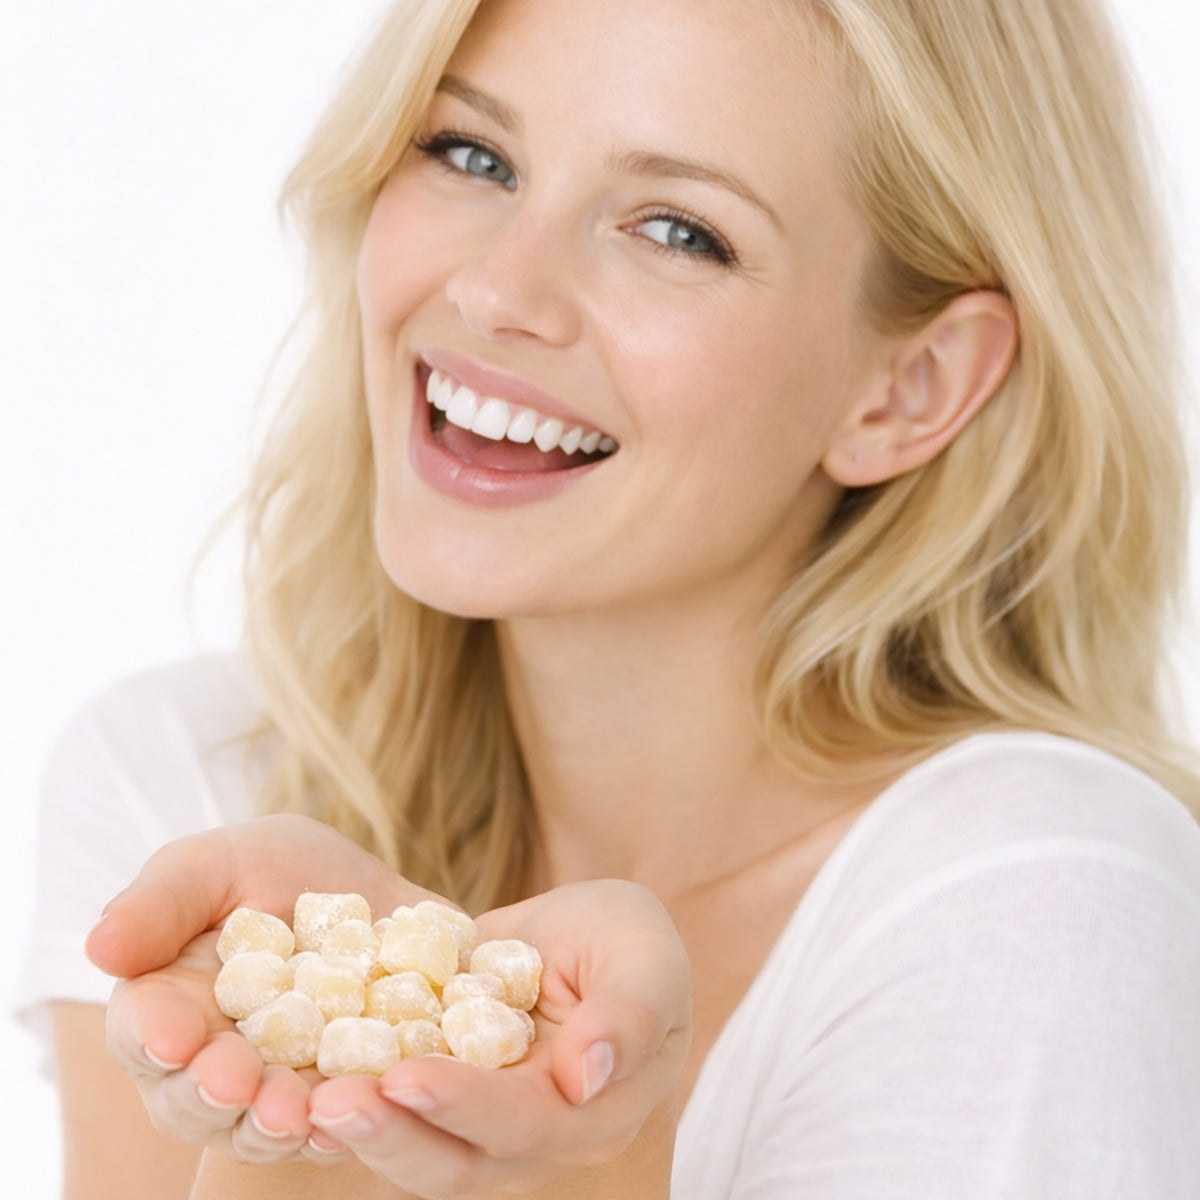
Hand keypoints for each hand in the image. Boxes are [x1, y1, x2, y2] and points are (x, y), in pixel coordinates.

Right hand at [86, 814, 437, 1164]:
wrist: (370, 893)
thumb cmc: (271, 871)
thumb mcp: (217, 865)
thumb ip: (161, 901)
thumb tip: (100, 947)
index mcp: (168, 1008)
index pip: (144, 1033)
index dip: (154, 1039)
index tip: (174, 1037)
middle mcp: (215, 1064)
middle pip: (197, 1102)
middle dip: (216, 1095)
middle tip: (238, 1083)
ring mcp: (281, 1090)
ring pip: (266, 1129)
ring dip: (277, 1124)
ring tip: (297, 1109)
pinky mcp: (345, 1097)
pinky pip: (346, 1123)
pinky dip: (352, 1123)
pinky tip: (363, 1110)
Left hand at [305, 879, 690, 1197]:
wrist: (588, 934)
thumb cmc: (629, 940)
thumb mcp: (646, 956)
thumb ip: (629, 1012)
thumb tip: (587, 1077)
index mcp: (596, 1112)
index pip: (527, 1123)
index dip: (467, 1106)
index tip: (407, 1076)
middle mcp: (538, 1139)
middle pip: (460, 1162)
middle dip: (394, 1135)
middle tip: (328, 1101)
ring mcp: (485, 1127)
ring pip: (420, 1155)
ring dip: (364, 1132)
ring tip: (307, 1098)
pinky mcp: (444, 1101)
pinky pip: (396, 1115)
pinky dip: (355, 1104)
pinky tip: (305, 1079)